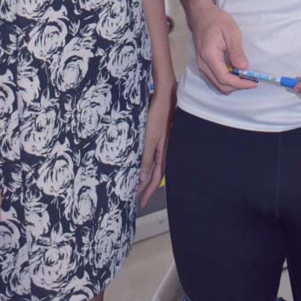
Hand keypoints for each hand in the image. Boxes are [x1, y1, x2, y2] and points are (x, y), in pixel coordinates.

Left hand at [137, 87, 174, 206]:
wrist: (164, 96)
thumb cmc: (158, 116)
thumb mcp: (149, 140)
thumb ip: (146, 160)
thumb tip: (142, 180)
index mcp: (163, 154)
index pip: (156, 178)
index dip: (148, 191)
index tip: (140, 203)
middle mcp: (163, 150)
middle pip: (154, 173)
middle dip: (146, 186)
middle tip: (136, 198)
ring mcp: (160, 142)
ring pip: (152, 164)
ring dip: (145, 175)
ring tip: (136, 184)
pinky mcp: (157, 135)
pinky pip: (151, 154)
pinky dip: (145, 163)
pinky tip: (139, 162)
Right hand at [188, 1, 256, 93]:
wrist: (201, 15)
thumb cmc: (216, 20)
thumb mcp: (231, 32)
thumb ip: (237, 51)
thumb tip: (244, 68)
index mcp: (209, 55)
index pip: (224, 78)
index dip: (240, 84)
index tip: (253, 83)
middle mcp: (203, 64)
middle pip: (221, 86)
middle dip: (237, 86)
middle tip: (252, 80)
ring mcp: (201, 66)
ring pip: (218, 84)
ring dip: (232, 84)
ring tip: (245, 76)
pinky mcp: (203, 65)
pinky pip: (215, 79)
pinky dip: (227, 80)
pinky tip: (236, 72)